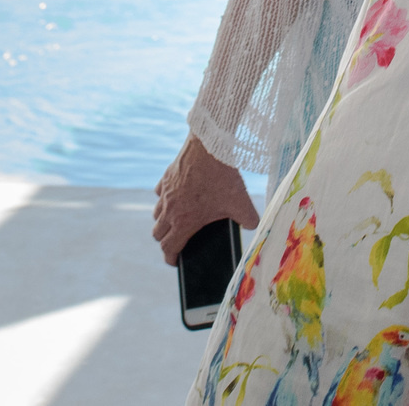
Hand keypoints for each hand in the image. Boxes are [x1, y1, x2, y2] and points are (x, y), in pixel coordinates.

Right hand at [152, 134, 258, 262]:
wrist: (209, 146)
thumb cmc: (223, 177)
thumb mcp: (241, 202)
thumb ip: (249, 219)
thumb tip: (252, 226)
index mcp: (183, 221)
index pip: (168, 248)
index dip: (170, 258)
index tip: (175, 262)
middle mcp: (169, 209)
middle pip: (157, 233)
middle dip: (166, 241)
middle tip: (176, 242)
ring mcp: (165, 193)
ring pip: (156, 213)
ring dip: (163, 221)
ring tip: (176, 221)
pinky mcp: (166, 177)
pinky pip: (160, 194)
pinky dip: (164, 199)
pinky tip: (176, 196)